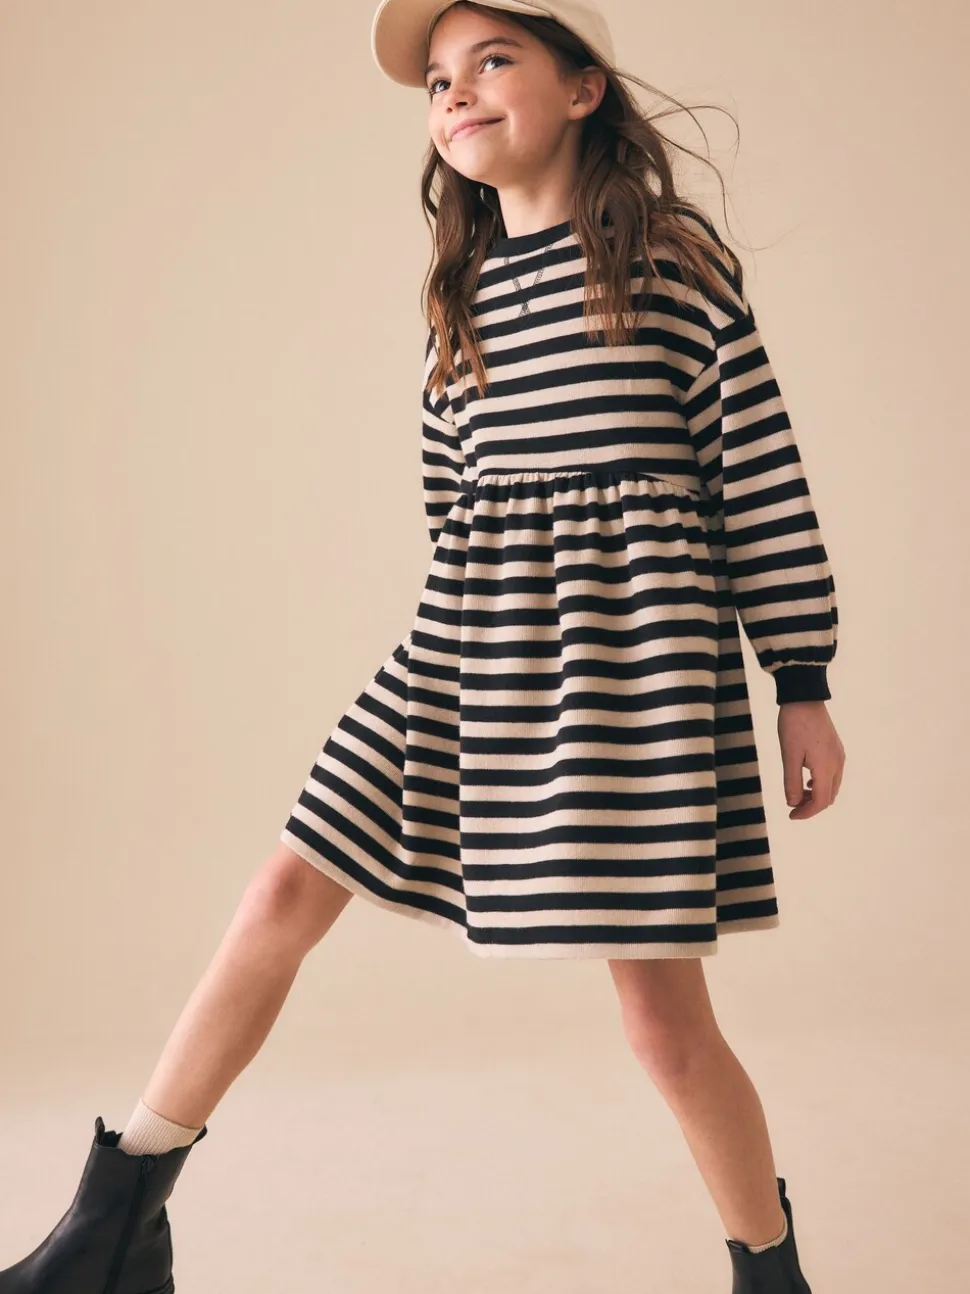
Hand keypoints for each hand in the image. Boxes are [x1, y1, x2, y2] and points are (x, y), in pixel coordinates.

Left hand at [777, 701, 844, 818]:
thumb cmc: (794, 725)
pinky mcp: (836, 749)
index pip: (820, 801)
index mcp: (826, 767)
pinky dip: (821, 784)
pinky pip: (833, 775)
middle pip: (828, 796)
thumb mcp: (789, 755)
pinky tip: (807, 781)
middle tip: (792, 807)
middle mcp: (837, 764)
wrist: (805, 698)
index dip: (806, 813)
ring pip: (832, 786)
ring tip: (798, 795)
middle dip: (811, 806)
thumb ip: (791, 781)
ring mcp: (839, 756)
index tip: (791, 816)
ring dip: (816, 795)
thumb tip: (793, 803)